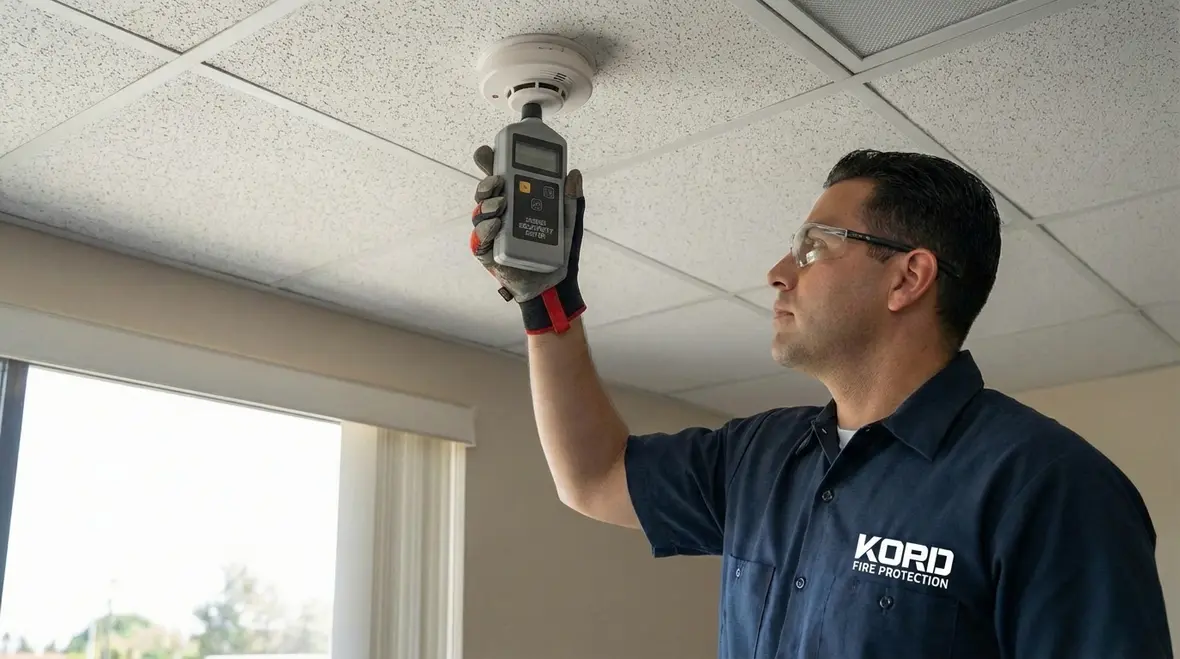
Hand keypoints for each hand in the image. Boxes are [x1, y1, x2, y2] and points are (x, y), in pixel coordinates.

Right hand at [469, 145, 586, 334]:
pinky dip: (485, 229)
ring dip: (487, 203)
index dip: (491, 162)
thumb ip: (571, 199)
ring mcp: (493, 231)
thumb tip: (574, 174)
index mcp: (518, 201)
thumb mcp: (569, 223)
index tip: (490, 150)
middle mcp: (502, 213)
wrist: (556, 285)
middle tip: (497, 179)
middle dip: (486, 181)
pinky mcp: (488, 251)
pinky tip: (496, 224)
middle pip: (485, 191)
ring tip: (501, 203)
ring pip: (480, 211)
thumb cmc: (561, 252)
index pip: (500, 176)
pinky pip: (479, 237)